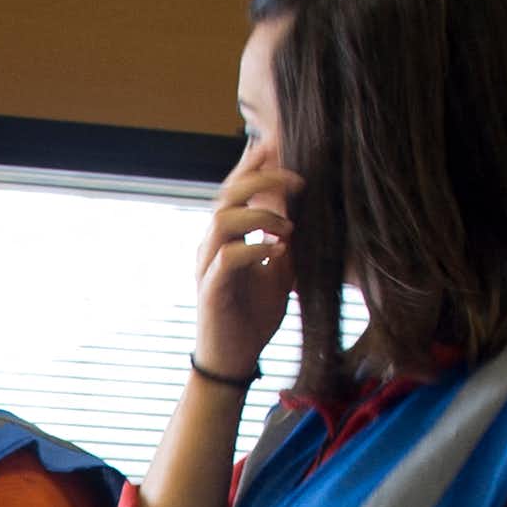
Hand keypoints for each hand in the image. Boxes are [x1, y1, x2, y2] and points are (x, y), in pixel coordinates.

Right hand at [195, 140, 300, 380]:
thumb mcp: (278, 270)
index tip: (284, 144)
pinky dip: (256, 249)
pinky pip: (228, 258)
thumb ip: (282, 237)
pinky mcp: (210, 291)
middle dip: (262, 178)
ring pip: (223, 220)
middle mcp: (211, 246)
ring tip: (288, 228)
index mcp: (225, 238)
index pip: (235, 188)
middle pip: (227, 194)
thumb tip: (298, 206)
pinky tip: (278, 252)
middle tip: (299, 179)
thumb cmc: (252, 317)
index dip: (255, 163)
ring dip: (261, 216)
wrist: (233, 362)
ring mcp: (207, 267)